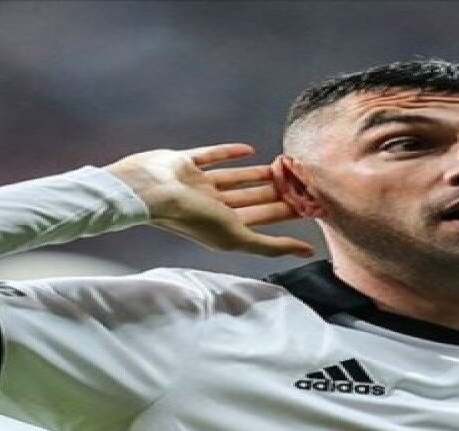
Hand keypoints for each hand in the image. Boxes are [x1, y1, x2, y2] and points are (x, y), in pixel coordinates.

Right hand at [105, 143, 312, 257]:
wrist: (149, 191)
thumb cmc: (192, 217)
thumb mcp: (239, 237)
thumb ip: (272, 245)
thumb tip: (308, 253)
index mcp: (223, 226)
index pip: (263, 217)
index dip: (286, 209)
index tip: (309, 199)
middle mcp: (211, 207)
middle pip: (252, 198)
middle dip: (276, 190)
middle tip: (302, 178)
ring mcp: (197, 184)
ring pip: (235, 178)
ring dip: (258, 173)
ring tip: (283, 165)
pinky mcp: (185, 162)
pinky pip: (211, 156)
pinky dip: (229, 153)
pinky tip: (250, 149)